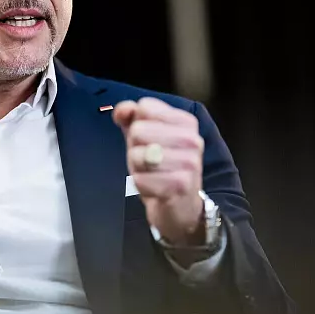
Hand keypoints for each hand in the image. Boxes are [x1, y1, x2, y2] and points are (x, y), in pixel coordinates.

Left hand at [113, 97, 204, 245]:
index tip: (148, 139)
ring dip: (137, 168)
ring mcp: (189, 162)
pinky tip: (154, 188)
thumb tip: (122, 110)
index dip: (136, 124)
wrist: (180, 207)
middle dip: (135, 147)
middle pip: (138, 130)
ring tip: (152, 174)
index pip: (145, 106)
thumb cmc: (160, 167)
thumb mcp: (143, 138)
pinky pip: (140, 178)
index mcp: (186, 121)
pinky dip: (141, 185)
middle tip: (149, 161)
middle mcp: (192, 139)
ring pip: (137, 154)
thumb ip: (130, 117)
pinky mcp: (181, 185)